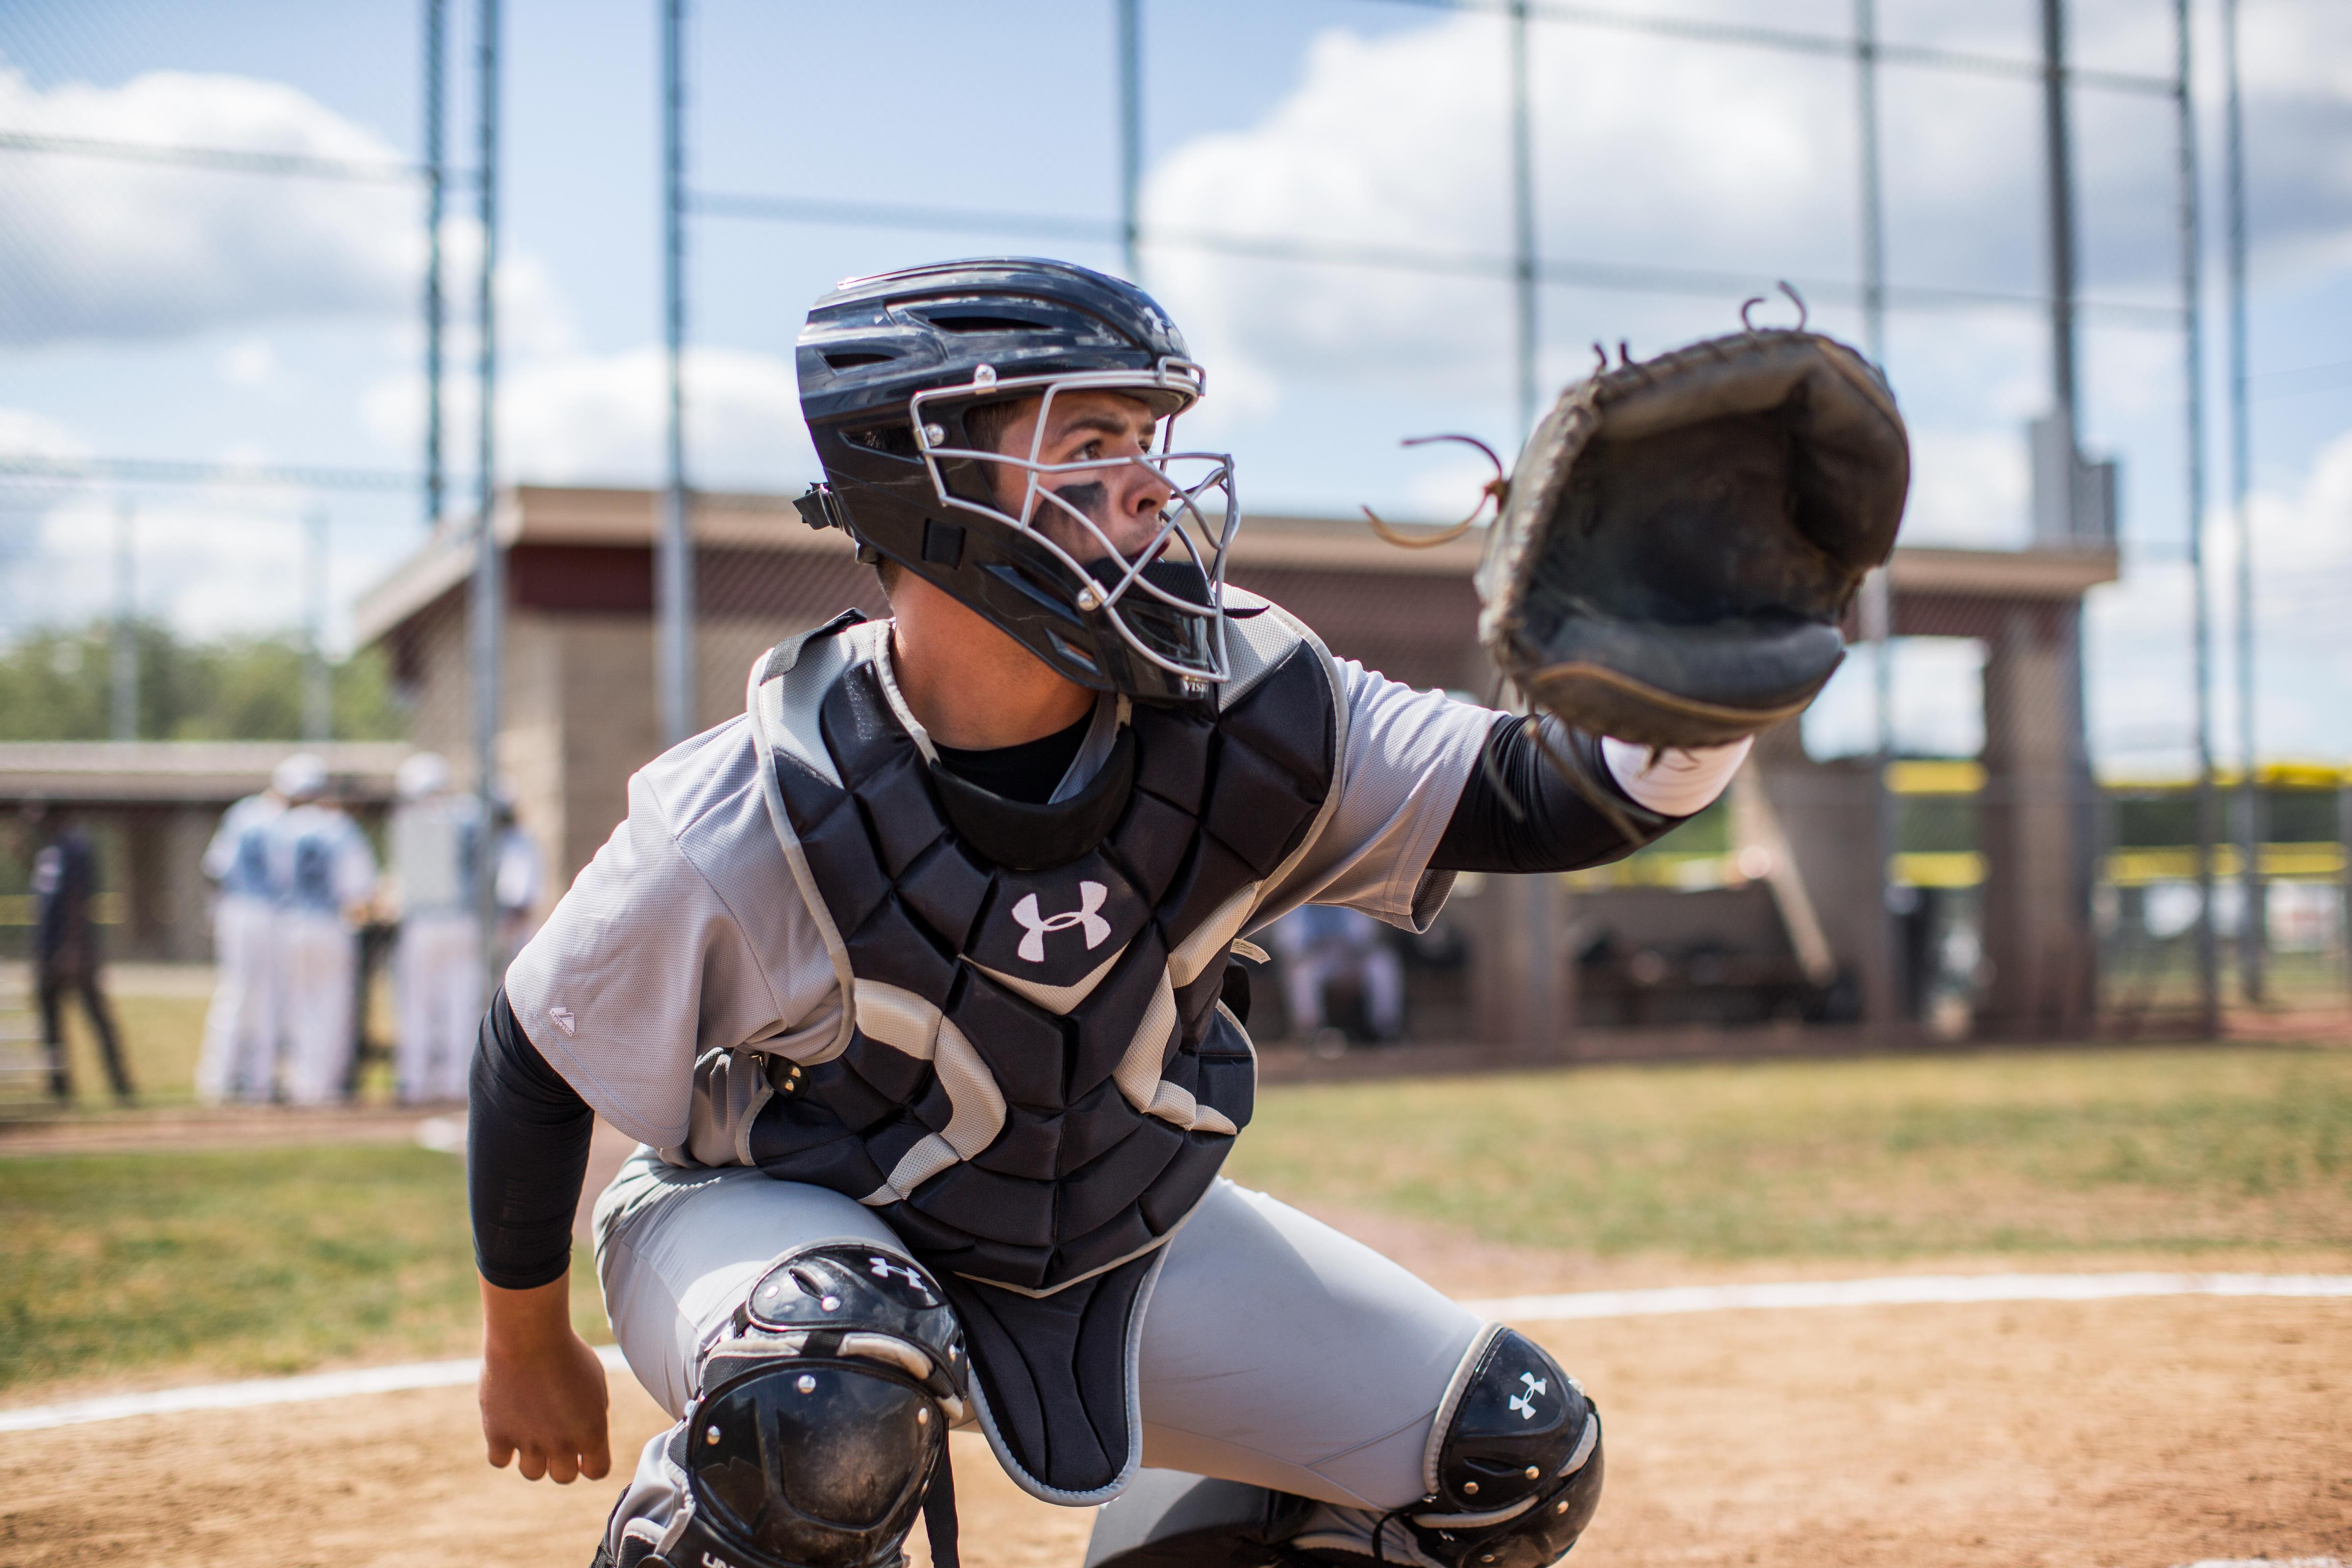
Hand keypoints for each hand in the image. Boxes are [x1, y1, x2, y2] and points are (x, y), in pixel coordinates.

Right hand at [478, 1275, 611, 1483]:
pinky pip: (500, 1460)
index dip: (590, 1463)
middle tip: (555, 1437)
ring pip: (532, 1473)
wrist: (529, 1336)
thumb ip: (593, 1412)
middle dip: (561, 1460)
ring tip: (531, 1429)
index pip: (597, 1471)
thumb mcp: (594, 1380)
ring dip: (533, 1456)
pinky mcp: (498, 1435)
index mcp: (592, 1431)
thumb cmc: (566, 1351)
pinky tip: (508, 1426)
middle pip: (563, 1477)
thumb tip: (585, 1434)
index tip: (584, 1452)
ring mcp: (529, 1442)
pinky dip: (503, 1448)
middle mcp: (562, 1443)